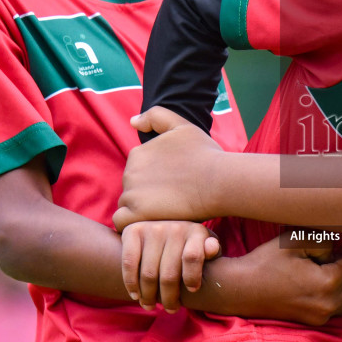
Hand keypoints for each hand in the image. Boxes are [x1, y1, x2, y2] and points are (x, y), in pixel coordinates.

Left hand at [115, 108, 222, 227]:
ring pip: (128, 206)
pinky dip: (133, 224)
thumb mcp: (182, 126)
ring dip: (143, 211)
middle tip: (173, 201)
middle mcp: (130, 172)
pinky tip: (152, 223)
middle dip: (148, 195)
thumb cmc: (207, 155)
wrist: (220, 181)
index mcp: (138, 154)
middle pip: (132, 189)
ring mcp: (132, 193)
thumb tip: (133, 122)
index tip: (173, 185)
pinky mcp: (137, 214)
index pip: (137, 172)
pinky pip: (121, 222)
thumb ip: (156, 117)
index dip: (155, 180)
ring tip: (167, 213)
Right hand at [120, 220, 220, 310]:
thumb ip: (211, 251)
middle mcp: (174, 227)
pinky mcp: (133, 231)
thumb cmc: (191, 246)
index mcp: (196, 232)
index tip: (192, 291)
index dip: (191, 277)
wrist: (166, 227)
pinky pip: (130, 263)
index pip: (192, 257)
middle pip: (169, 273)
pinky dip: (130, 283)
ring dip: (148, 296)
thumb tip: (211, 248)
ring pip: (149, 273)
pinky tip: (135, 295)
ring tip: (150, 306)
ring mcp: (153, 228)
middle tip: (171, 310)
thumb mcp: (206, 248)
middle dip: (169, 298)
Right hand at [210, 237, 341, 324]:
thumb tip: (341, 249)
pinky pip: (339, 309)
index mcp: (327, 284)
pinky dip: (341, 296)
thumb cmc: (266, 262)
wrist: (241, 289)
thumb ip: (325, 242)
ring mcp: (321, 316)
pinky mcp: (314, 321)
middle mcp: (328, 304)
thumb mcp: (295, 241)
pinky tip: (327, 284)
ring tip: (337, 270)